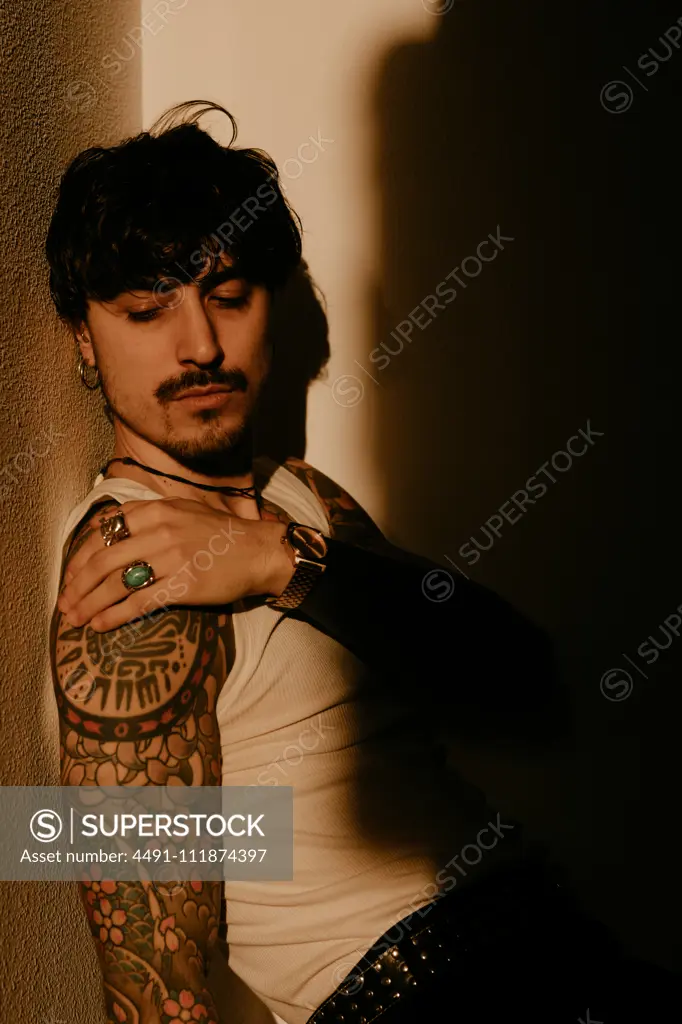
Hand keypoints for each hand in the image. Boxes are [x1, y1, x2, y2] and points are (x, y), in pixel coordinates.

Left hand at [57, 498, 294, 631]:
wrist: (259, 551)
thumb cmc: (221, 534)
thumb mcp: (183, 511)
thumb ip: (148, 516)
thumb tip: (111, 530)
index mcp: (156, 511)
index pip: (103, 533)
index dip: (80, 557)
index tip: (70, 576)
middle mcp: (160, 531)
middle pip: (103, 560)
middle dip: (77, 585)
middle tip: (64, 603)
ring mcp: (172, 558)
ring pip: (115, 583)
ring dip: (89, 603)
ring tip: (74, 620)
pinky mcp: (184, 585)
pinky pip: (139, 602)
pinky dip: (113, 616)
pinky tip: (99, 625)